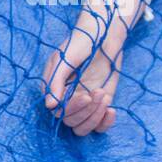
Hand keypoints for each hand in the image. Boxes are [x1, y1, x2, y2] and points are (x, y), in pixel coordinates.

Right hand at [41, 10, 126, 135]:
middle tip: (97, 92)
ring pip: (83, 127)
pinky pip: (99, 126)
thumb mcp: (64, 58)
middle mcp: (66, 100)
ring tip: (104, 96)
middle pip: (70, 121)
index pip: (57, 112)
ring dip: (95, 117)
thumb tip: (50, 105)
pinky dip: (105, 123)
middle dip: (85, 111)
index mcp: (53, 90)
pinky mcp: (99, 104)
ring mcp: (84, 104)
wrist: (104, 34)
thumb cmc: (80, 42)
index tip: (85, 96)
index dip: (71, 108)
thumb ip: (55, 81)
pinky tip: (111, 110)